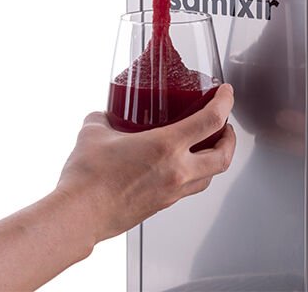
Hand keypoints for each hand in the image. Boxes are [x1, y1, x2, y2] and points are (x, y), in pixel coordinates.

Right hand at [57, 84, 236, 241]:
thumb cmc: (88, 179)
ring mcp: (171, 192)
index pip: (210, 120)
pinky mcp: (161, 206)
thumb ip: (105, 117)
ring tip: (208, 146)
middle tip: (225, 125)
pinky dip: (195, 175)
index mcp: (166, 147)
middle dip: (230, 138)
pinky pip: (190, 189)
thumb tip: (106, 114)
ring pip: (210, 177)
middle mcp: (176, 171)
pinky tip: (180, 167)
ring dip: (215, 159)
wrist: (78, 215)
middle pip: (223, 156)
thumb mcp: (95, 131)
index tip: (226, 92)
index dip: (225, 102)